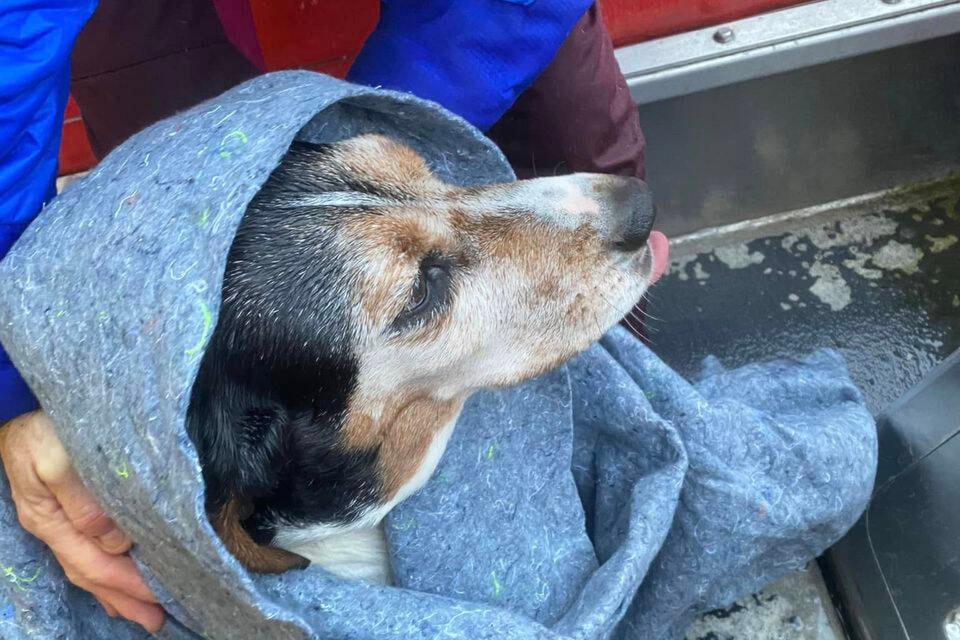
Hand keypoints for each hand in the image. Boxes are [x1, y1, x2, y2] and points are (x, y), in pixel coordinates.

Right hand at [0, 411, 163, 631]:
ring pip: (86, 563)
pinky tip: (114, 570)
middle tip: (155, 621)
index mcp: (51, 520)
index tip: (160, 601)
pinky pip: (85, 547)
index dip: (127, 585)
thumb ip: (85, 502)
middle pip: (90, 573)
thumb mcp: (59, 461)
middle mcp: (52, 523)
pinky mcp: (62, 502)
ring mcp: (55, 515)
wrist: (20, 396)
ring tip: (138, 610)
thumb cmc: (42, 425)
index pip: (95, 564)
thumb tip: (114, 542)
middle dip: (122, 598)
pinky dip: (103, 566)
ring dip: (113, 588)